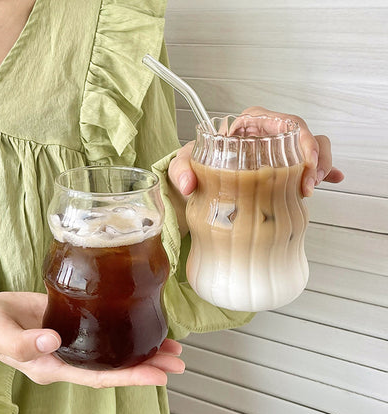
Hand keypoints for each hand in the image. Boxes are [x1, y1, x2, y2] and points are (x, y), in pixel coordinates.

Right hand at [0, 292, 184, 387]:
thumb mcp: (1, 335)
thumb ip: (23, 343)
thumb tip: (54, 342)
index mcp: (55, 366)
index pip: (100, 376)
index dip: (130, 376)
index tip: (158, 376)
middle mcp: (71, 356)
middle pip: (115, 364)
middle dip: (147, 364)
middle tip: (177, 360)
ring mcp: (75, 338)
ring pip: (115, 347)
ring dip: (143, 347)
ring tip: (170, 345)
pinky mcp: (75, 319)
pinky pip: (105, 327)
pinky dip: (126, 327)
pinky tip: (141, 322)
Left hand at [169, 106, 343, 196]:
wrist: (199, 179)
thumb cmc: (196, 163)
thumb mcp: (185, 162)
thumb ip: (181, 169)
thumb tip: (188, 185)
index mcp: (251, 123)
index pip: (287, 122)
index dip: (303, 141)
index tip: (305, 165)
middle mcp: (267, 133)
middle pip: (304, 136)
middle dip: (315, 159)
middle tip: (308, 186)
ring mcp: (277, 149)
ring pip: (311, 148)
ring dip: (319, 167)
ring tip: (310, 189)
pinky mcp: (281, 165)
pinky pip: (308, 164)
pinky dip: (321, 171)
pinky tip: (332, 179)